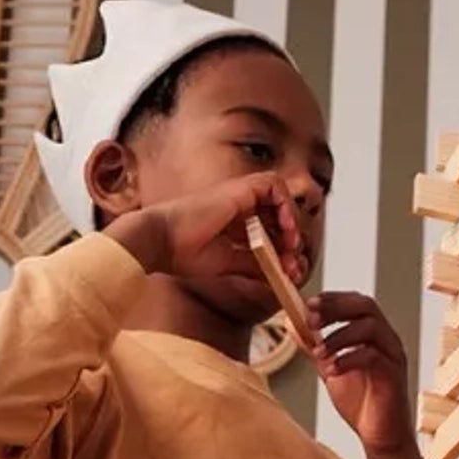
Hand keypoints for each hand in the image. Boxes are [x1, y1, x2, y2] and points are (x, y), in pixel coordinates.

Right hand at [108, 172, 307, 286]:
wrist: (163, 242)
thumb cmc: (185, 253)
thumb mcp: (231, 264)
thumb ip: (255, 265)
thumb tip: (281, 273)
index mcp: (235, 225)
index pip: (271, 231)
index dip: (284, 248)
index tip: (289, 269)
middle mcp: (238, 207)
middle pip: (279, 214)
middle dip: (292, 239)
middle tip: (295, 260)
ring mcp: (239, 195)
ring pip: (280, 197)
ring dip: (292, 221)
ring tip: (292, 245)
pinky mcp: (239, 188)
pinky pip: (274, 185)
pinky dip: (285, 203)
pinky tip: (286, 226)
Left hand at [306, 291, 418, 458]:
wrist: (380, 438)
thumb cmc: (361, 404)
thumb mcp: (329, 369)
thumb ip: (314, 346)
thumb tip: (292, 324)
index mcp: (373, 335)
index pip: (355, 302)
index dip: (331, 299)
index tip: (307, 305)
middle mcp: (387, 340)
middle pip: (365, 306)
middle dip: (335, 308)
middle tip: (311, 318)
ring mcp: (393, 356)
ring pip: (370, 328)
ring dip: (339, 336)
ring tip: (319, 352)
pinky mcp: (394, 375)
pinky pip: (373, 357)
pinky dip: (348, 359)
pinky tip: (331, 370)